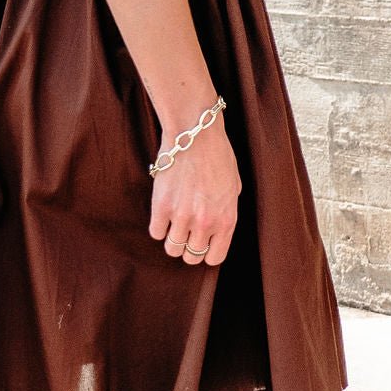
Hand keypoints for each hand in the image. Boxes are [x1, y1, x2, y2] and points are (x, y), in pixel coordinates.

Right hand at [148, 120, 240, 265]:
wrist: (194, 133)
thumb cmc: (217, 154)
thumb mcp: (234, 186)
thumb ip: (226, 211)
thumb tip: (216, 227)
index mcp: (226, 220)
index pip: (214, 257)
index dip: (206, 252)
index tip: (201, 242)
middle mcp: (205, 223)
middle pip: (190, 257)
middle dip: (188, 247)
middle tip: (185, 232)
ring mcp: (182, 215)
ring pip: (171, 249)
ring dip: (172, 238)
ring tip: (173, 222)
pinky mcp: (161, 206)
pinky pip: (155, 232)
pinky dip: (158, 226)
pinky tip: (163, 213)